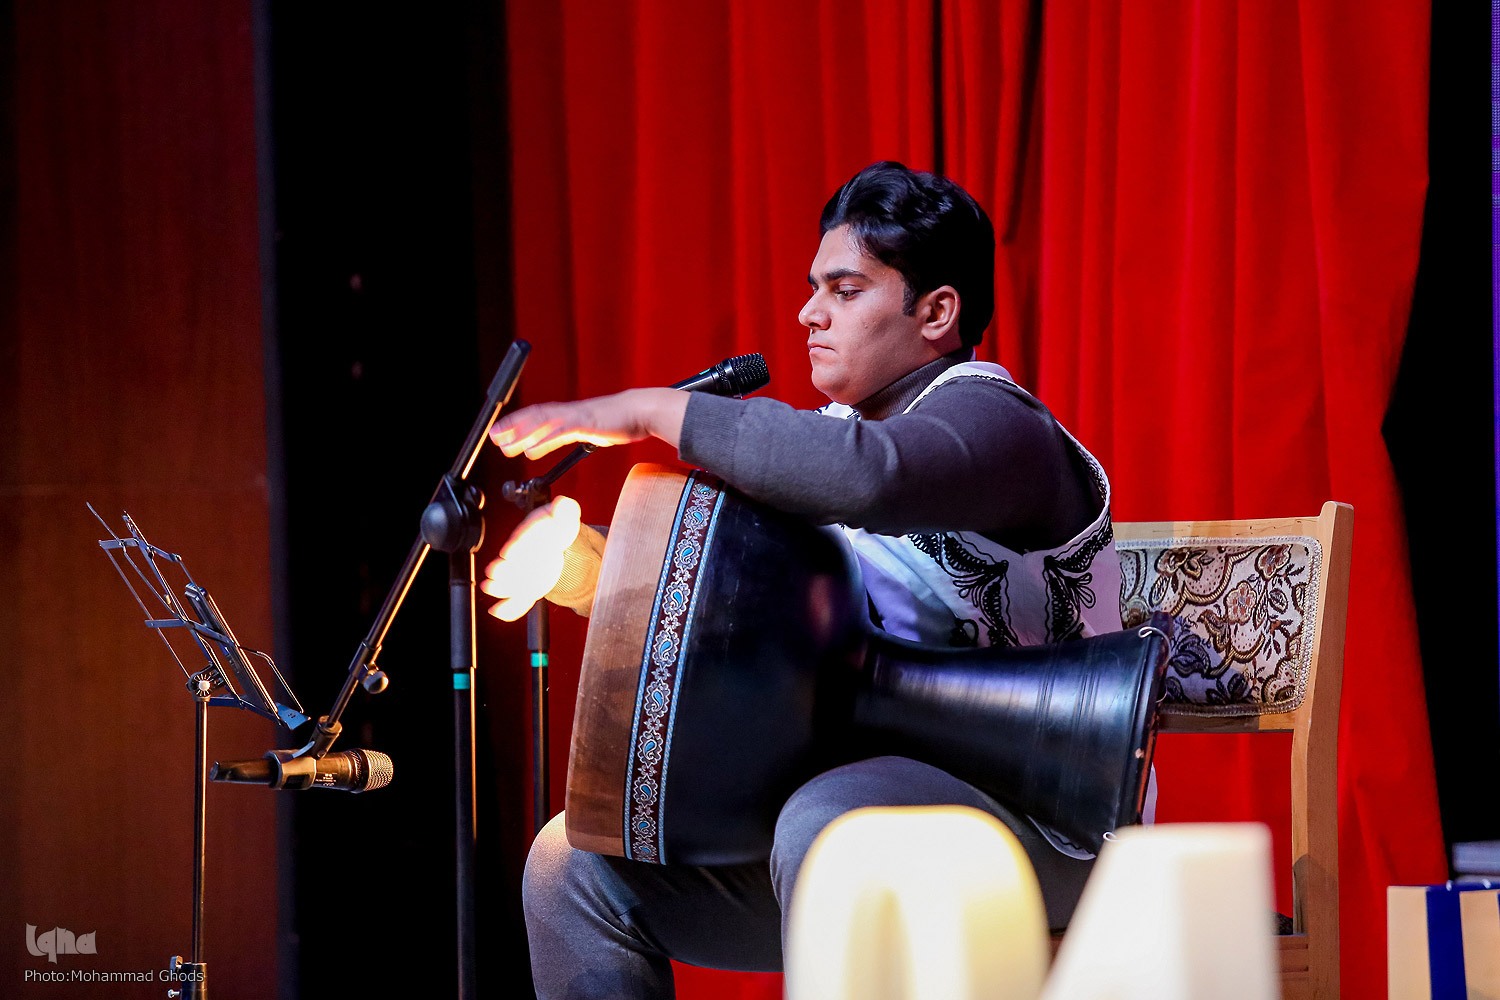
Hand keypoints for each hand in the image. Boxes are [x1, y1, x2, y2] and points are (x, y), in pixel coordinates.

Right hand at [481, 496, 582, 620]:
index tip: (509, 553)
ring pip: (508, 581)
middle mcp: (521, 553)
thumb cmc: (557, 528)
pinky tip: (499, 612)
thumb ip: (565, 508)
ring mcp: (522, 571)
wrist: (558, 545)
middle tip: (493, 573)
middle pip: (509, 562)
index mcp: (530, 534)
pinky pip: (516, 600)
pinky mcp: (526, 587)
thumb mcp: (565, 515)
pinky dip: (508, 608)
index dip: (516, 546)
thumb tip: (563, 503)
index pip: (521, 539)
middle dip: (502, 568)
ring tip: (490, 589)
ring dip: (499, 586)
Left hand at [489, 388, 688, 459]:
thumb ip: (564, 437)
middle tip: (492, 437)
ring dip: (521, 433)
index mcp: (568, 413)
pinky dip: (544, 440)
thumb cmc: (621, 420)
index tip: (500, 432)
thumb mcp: (587, 430)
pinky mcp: (587, 422)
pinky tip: (530, 450)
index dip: (516, 423)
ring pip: (543, 423)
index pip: (536, 416)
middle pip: (533, 417)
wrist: (643, 410)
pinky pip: (561, 432)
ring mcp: (577, 415)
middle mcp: (568, 412)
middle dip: (512, 427)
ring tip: (504, 443)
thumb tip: (543, 445)